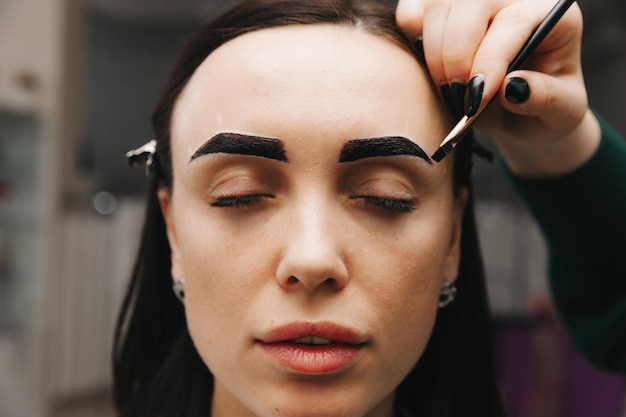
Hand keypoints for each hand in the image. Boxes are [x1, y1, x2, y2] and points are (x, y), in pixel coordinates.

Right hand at [396, 0, 599, 177]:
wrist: (521, 113)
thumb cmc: (544, 108)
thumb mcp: (561, 111)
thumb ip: (545, 98)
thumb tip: (513, 88)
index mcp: (550, 13)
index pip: (513, 21)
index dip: (490, 60)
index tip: (477, 99)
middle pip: (470, 5)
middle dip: (456, 56)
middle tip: (461, 98)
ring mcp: (474, 1)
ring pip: (438, 6)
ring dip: (435, 54)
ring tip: (450, 90)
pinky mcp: (442, 11)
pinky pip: (413, 11)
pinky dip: (412, 34)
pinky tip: (429, 63)